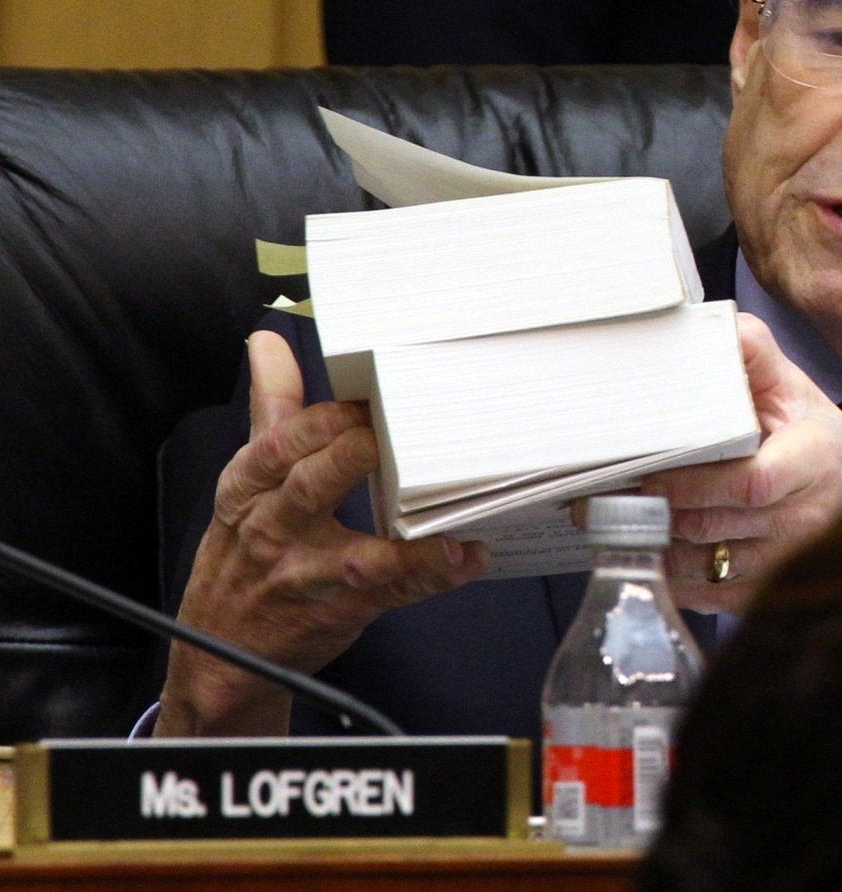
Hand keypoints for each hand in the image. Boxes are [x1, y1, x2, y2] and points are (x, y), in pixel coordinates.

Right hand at [156, 331, 488, 734]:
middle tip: (394, 436)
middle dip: (352, 458)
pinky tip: (466, 557)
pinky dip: (431, 577)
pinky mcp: (341, 611)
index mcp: (250, 489)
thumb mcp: (245, 482)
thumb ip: (272, 410)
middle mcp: (274, 530)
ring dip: (406, 542)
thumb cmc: (243, 552)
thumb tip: (268, 341)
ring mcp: (307, 576)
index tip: (367, 396)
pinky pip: (392, 593)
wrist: (221, 655)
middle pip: (311, 487)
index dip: (324, 419)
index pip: (280, 445)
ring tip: (449, 523)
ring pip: (356, 556)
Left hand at [641, 313, 841, 611]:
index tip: (647, 472)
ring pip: (704, 564)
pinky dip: (672, 577)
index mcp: (812, 459)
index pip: (750, 482)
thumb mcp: (796, 390)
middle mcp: (805, 517)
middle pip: (714, 523)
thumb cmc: (819, 442)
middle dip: (655, 511)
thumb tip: (720, 328)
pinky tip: (651, 552)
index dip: (692, 484)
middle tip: (603, 496)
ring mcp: (788, 560)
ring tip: (616, 522)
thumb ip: (756, 355)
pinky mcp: (769, 591)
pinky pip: (708, 594)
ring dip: (656, 546)